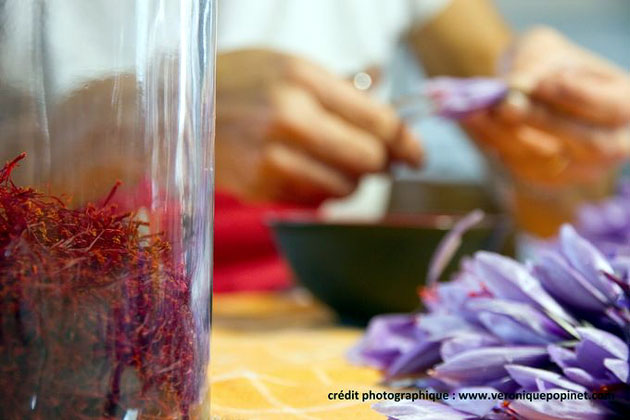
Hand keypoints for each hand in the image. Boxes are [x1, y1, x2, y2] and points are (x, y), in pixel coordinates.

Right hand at [216, 49, 422, 203]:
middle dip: (380, 163)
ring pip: (345, 188)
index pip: (378, 120)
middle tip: (377, 161)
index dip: (407, 141)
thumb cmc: (239, 82)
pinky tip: (305, 173)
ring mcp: (272, 158)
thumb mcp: (289, 66)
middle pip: (369, 160)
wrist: (175, 109)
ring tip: (334, 164)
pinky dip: (320, 192)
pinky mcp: (259, 188)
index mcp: (303, 79)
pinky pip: (314, 202)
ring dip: (350, 181)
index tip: (417, 154)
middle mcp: (290, 119)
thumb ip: (343, 91)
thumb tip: (393, 123)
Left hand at [463, 27, 629, 186]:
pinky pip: (521, 169)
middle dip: (544, 122)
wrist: (527, 92)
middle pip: (590, 143)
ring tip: (479, 111)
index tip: (542, 81)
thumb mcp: (546, 52)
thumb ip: (536, 66)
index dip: (578, 96)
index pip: (613, 106)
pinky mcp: (547, 181)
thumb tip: (515, 90)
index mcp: (626, 105)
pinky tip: (474, 122)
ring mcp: (583, 169)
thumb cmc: (547, 66)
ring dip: (509, 136)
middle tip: (507, 104)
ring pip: (551, 161)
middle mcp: (614, 144)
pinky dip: (494, 144)